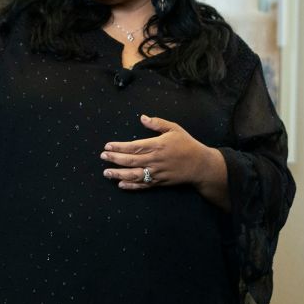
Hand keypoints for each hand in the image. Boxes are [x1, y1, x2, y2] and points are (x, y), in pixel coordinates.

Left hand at [99, 114, 222, 196]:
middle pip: (130, 160)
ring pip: (134, 175)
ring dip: (118, 174)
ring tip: (106, 173)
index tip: (107, 145)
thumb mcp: (174, 129)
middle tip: (102, 156)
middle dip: (114, 159)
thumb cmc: (187, 144)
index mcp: (157, 145)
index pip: (134, 146)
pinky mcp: (160, 182)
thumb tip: (142, 118)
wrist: (201, 165)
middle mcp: (155, 160)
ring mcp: (157, 173)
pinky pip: (143, 185)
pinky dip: (131, 186)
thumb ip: (157, 123)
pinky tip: (121, 185)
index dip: (119, 147)